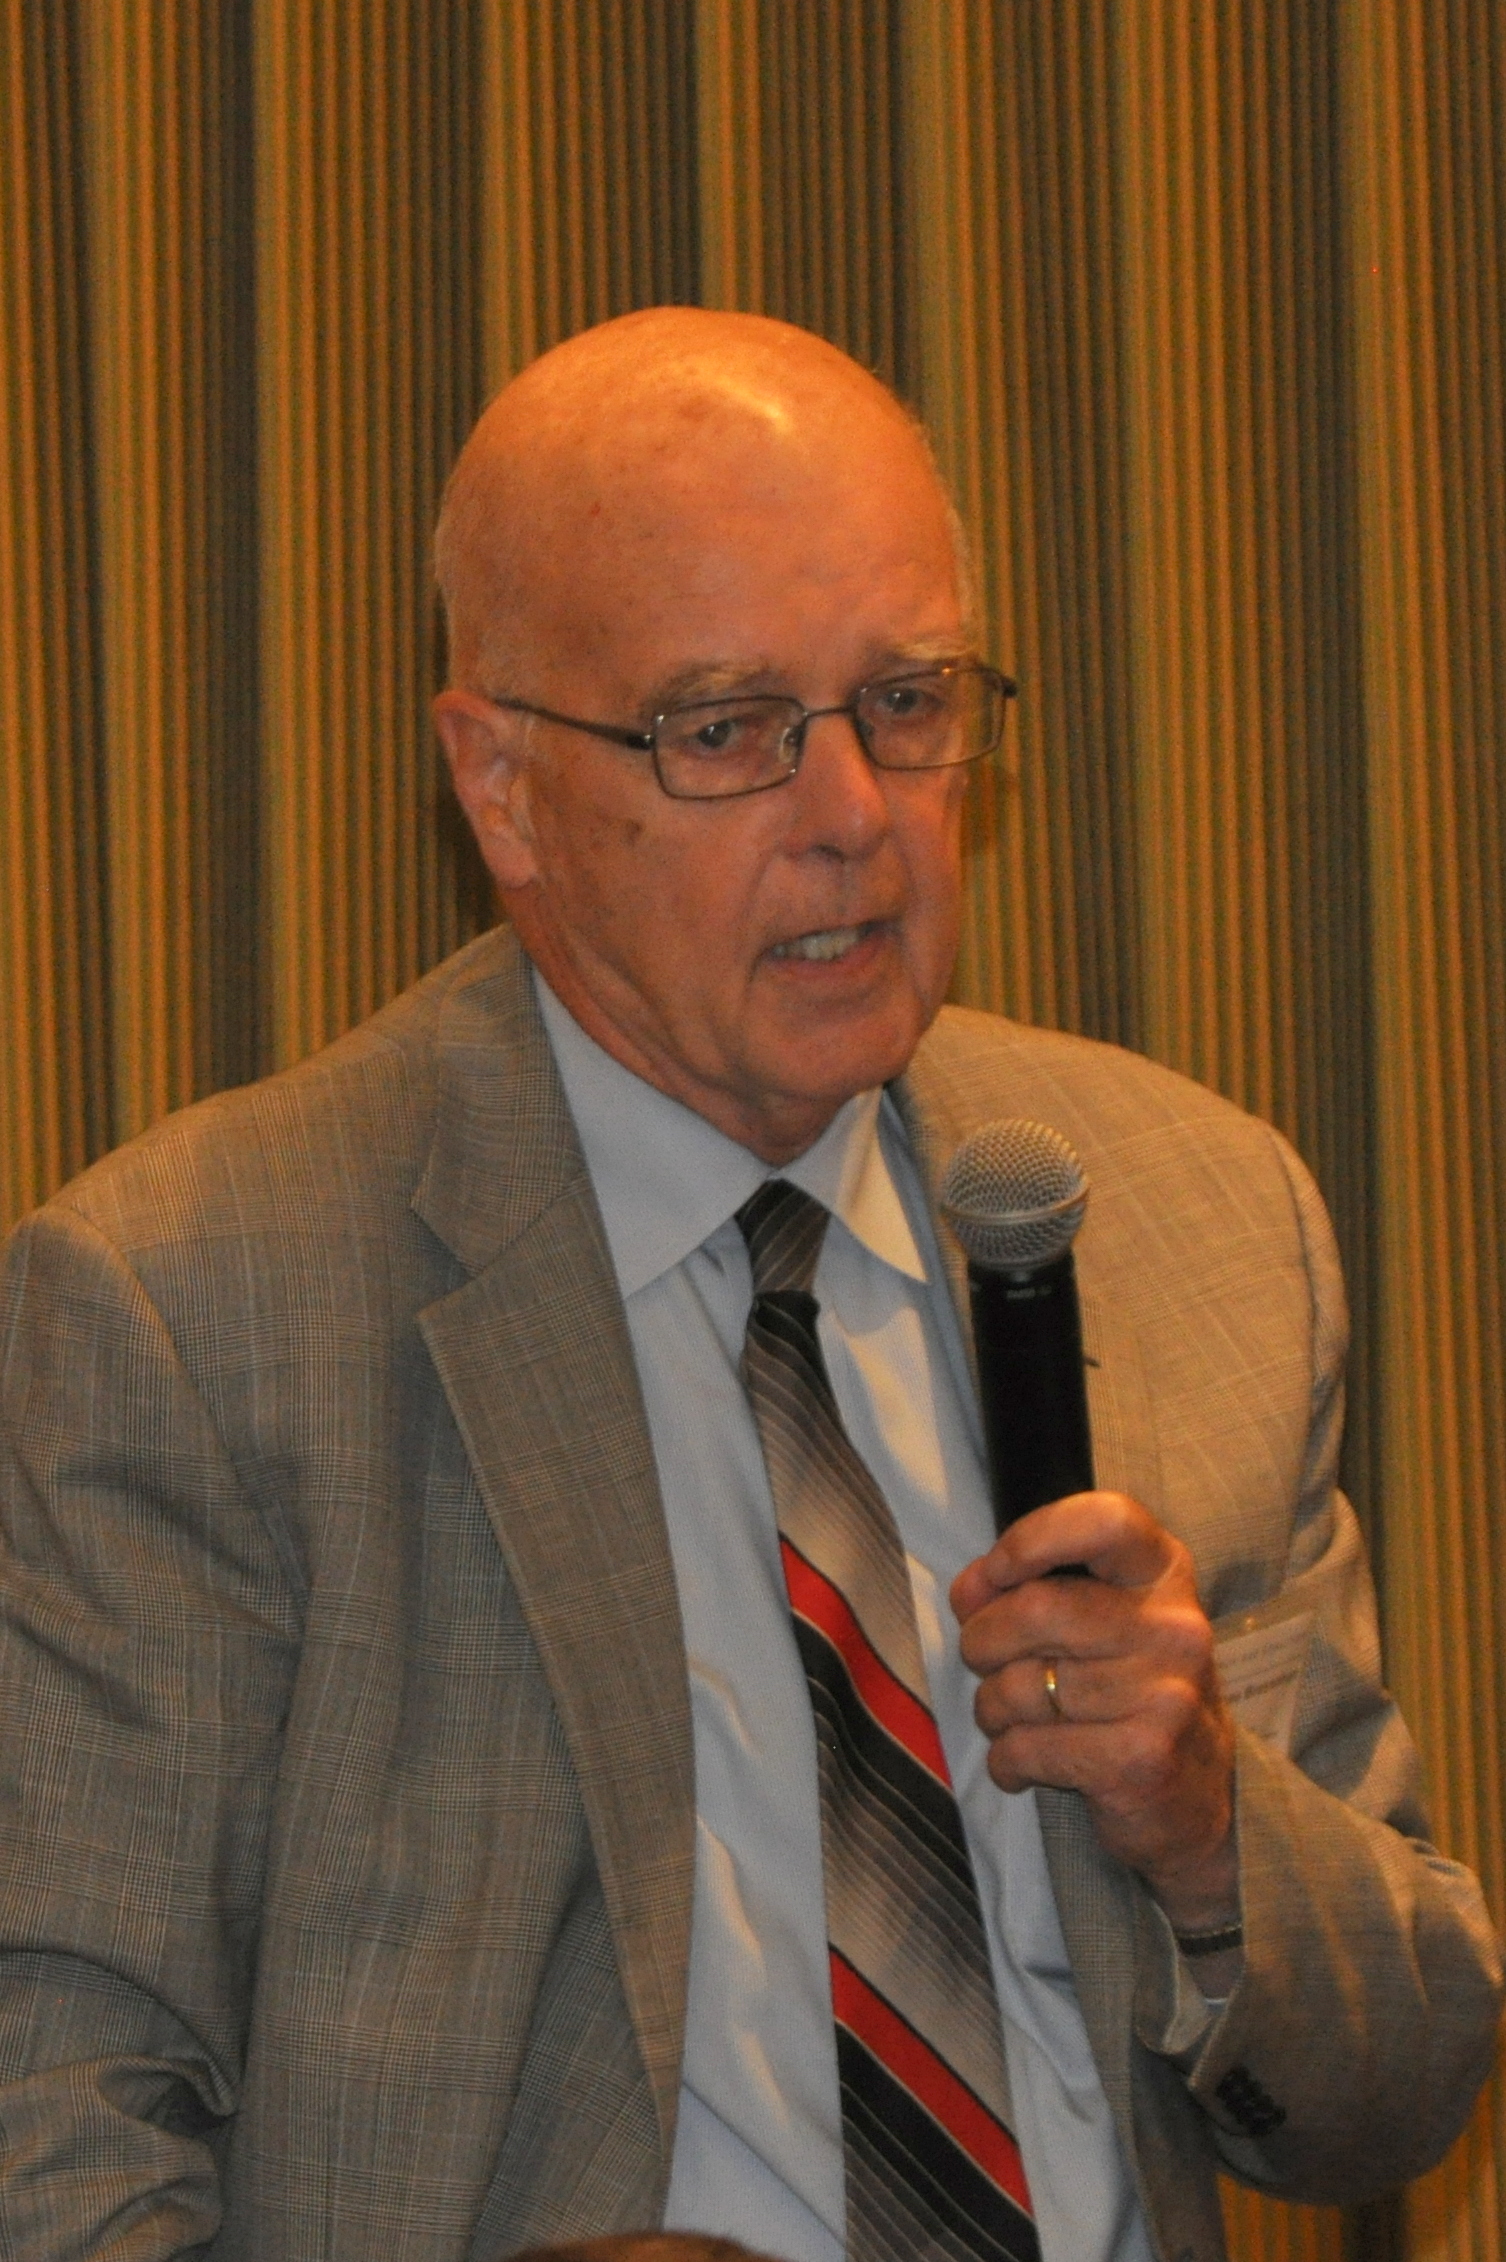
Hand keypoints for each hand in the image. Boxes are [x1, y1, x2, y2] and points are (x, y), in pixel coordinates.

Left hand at [950, 1492, 1237, 1930]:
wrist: (1197, 1798)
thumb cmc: (1127, 1689)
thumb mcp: (1097, 1620)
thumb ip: (1031, 1589)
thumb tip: (970, 1592)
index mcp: (1165, 1573)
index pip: (1105, 1521)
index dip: (1034, 1538)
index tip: (996, 1571)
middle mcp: (1175, 1627)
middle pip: (1036, 1610)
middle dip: (982, 1640)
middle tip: (983, 1662)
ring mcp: (1165, 1695)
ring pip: (1021, 1686)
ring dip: (991, 1708)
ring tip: (1008, 1719)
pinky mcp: (1141, 1759)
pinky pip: (1027, 1747)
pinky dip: (1005, 1760)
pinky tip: (1022, 1764)